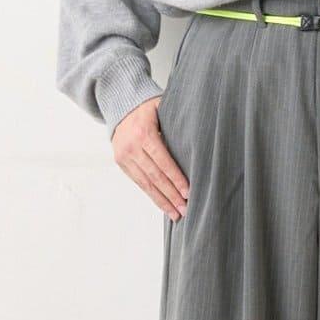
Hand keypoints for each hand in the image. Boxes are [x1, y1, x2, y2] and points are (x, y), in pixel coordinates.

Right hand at [111, 97, 188, 219]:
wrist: (120, 105)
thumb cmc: (147, 107)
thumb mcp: (162, 108)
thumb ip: (176, 125)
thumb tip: (200, 140)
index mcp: (144, 133)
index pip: (163, 161)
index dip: (176, 178)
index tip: (188, 192)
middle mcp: (131, 147)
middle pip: (155, 176)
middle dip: (171, 195)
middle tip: (185, 210)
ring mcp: (124, 156)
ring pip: (145, 183)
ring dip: (162, 201)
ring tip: (176, 214)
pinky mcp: (121, 163)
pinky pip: (138, 182)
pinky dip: (151, 195)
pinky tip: (163, 205)